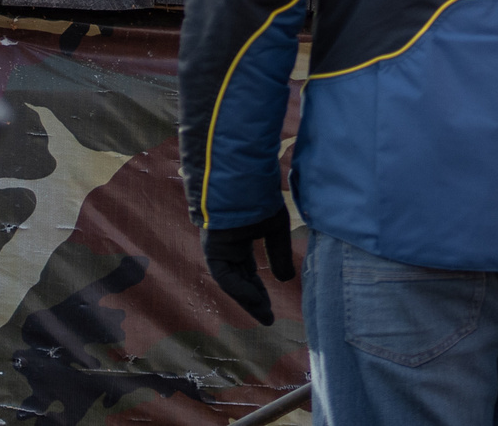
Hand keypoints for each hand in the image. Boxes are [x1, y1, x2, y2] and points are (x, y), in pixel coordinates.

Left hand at [202, 207, 297, 324]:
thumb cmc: (261, 198)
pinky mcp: (213, 248)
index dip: (258, 292)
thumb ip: (279, 254)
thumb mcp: (276, 228)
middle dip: (253, 300)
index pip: (247, 273)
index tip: (270, 309)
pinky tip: (254, 299)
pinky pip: (224, 275)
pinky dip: (239, 288)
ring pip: (231, 281)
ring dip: (247, 299)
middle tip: (268, 318)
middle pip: (239, 281)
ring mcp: (218, 248)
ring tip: (264, 314)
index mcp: (239, 240)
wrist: (244, 179)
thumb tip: (284, 280)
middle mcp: (227, 247)